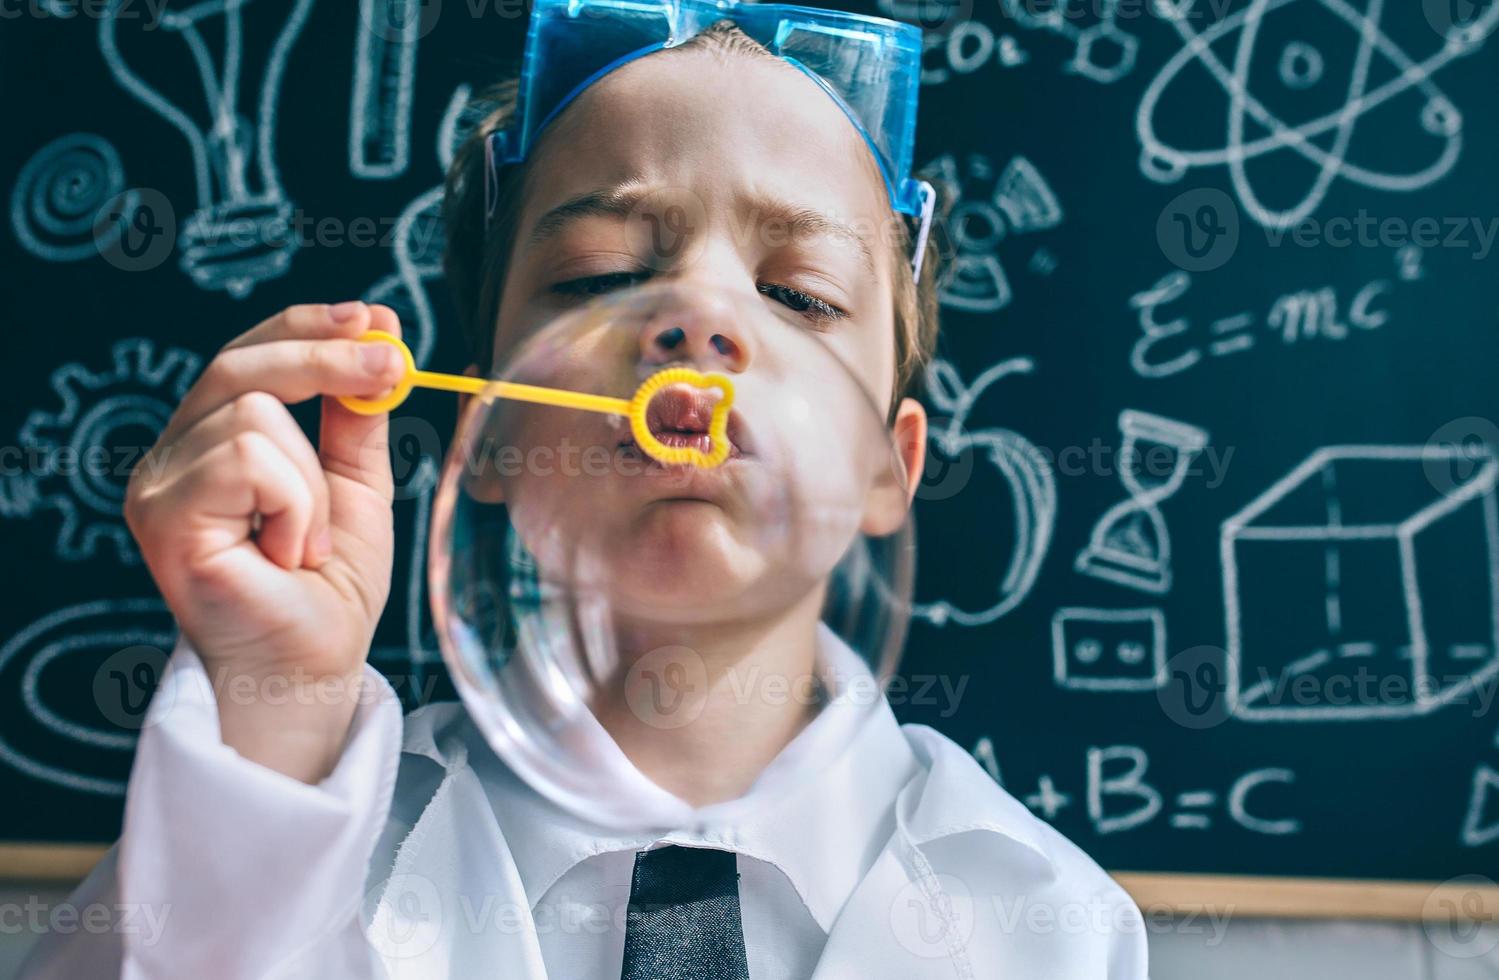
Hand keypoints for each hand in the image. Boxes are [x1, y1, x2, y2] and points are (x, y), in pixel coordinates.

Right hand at [125, 301, 405, 781]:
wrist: (313, 667)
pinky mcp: (164, 516)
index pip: (248, 355)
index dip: (307, 326)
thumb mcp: (355, 485)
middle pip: (241, 365)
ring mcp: (159, 486)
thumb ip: (354, 418)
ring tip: (308, 541)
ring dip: (312, 484)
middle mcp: (174, 457)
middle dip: (326, 357)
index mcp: (212, 442)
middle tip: (391, 365)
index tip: (374, 319)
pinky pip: (250, 459)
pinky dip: (293, 504)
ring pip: (257, 417)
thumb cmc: (327, 589)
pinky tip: (285, 552)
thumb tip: (377, 340)